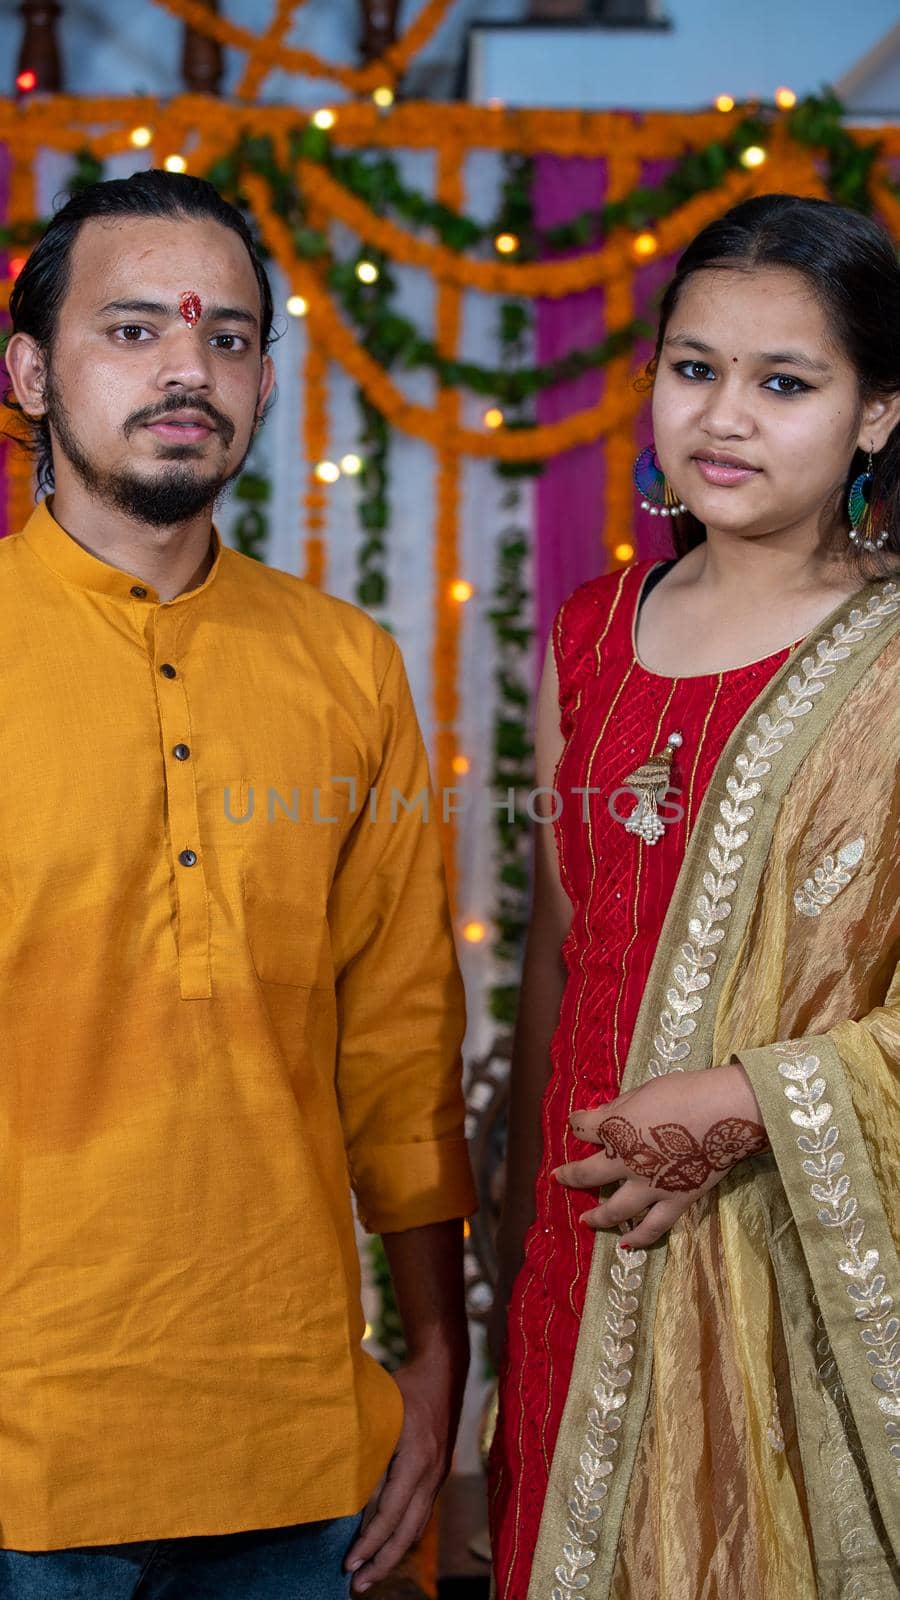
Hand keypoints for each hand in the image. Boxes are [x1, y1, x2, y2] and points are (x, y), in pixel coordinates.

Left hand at [346, 1353, 460, 1593]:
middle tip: (355, 1587)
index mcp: (417, 1459)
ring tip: (368, 1576)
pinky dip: (403, 1535)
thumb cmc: (405, 1386)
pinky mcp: (436, 1474)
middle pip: (407, 1531)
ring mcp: (437, 1476)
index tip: (348, 1564)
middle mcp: (431, 1473)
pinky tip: (387, 1547)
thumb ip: (365, 1447)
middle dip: (382, 1562)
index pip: (390, 1514)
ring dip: (393, 1554)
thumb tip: (341, 1485)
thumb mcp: (381, 1411)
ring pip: (416, 1527)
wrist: (444, 1371)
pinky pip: (420, 1514)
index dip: (369, 1543)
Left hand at [553, 1063, 768, 1249]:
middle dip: (570, 1175)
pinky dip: (639, 1238)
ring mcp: (649, 1186)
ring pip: (615, 1210)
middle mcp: (625, 1162)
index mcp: (614, 1129)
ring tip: (586, 1220)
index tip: (577, 1123)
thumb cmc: (684, 1092)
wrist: (725, 1111)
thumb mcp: (643, 1091)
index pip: (583, 1128)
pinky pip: (653, 1226)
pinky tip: (627, 1245)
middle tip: (558, 1178)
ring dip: (597, 1216)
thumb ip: (618, 1107)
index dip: (577, 1125)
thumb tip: (598, 1114)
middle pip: (588, 1173)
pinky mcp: (675, 1200)